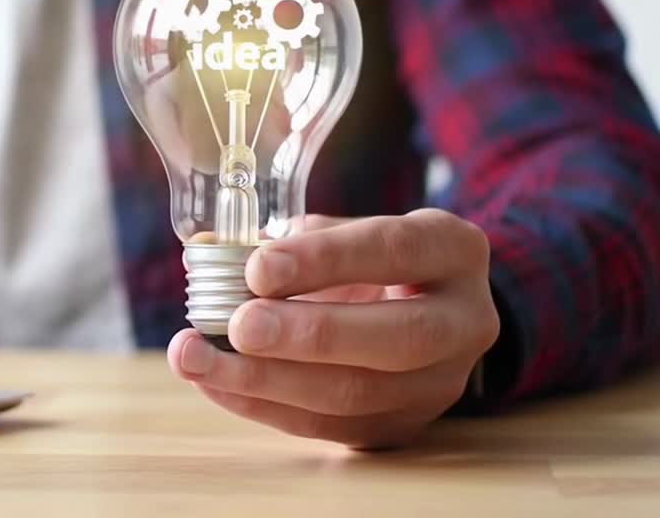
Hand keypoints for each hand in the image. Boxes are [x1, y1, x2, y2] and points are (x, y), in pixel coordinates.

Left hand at [168, 209, 498, 447]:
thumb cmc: (370, 261)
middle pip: (394, 337)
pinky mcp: (399, 427)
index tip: (258, 267)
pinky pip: (326, 424)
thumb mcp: (349, 232)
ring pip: (355, 394)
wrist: (419, 312)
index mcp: (453, 251)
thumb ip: (295, 242)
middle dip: (307, 334)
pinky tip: (211, 380)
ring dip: (264, 379)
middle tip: (239, 325)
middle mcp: (463, 322)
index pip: (394, 251)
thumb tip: (216, 255)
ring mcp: (438, 384)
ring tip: (195, 357)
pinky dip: (259, 404)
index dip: (325, 259)